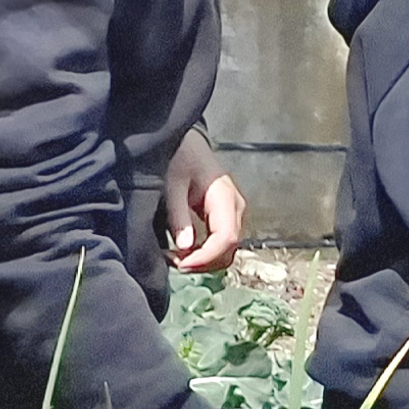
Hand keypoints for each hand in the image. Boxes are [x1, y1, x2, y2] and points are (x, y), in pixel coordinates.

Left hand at [161, 134, 247, 272]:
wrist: (187, 144)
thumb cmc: (179, 157)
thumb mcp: (172, 184)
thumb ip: (179, 215)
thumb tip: (185, 247)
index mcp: (226, 198)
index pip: (226, 238)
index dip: (206, 257)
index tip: (181, 264)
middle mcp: (236, 209)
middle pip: (229, 249)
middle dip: (203, 262)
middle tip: (173, 262)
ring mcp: (233, 214)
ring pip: (227, 250)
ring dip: (203, 260)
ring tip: (175, 257)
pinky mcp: (225, 218)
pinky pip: (220, 243)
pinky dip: (203, 253)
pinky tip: (183, 250)